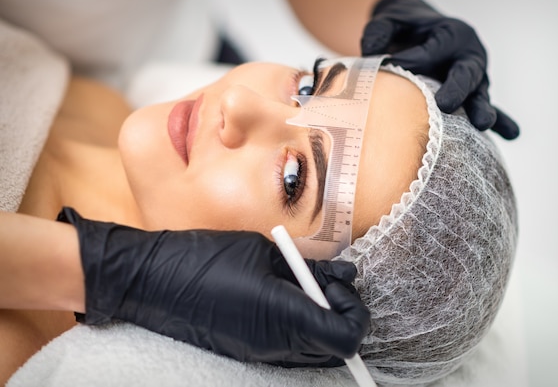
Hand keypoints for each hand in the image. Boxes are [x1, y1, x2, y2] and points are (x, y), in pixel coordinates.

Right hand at [58, 207, 368, 365]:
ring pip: (316, 353)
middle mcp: (277, 345)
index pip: (347, 337)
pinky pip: (292, 351)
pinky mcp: (249, 353)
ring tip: (303, 288)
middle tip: (327, 284)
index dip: (355, 312)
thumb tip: (348, 274)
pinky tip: (285, 298)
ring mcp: (262, 354)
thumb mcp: (265, 252)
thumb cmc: (206, 258)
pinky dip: (302, 329)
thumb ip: (312, 268)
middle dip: (343, 317)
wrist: (153, 281)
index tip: (340, 284)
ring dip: (323, 324)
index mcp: (284, 316)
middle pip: (337, 351)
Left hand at [361, 0, 518, 139]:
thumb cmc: (404, 30)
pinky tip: (512, 134)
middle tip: (445, 105)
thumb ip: (379, 29)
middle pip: (466, 74)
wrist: (417, 35)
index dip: (412, 62)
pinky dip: (502, 122)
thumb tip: (371, 49)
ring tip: (484, 124)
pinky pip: (487, 109)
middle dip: (457, 90)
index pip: (432, 53)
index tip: (391, 69)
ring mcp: (475, 80)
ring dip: (482, 110)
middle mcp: (469, 56)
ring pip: (480, 95)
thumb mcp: (390, 21)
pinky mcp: (474, 98)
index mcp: (452, 34)